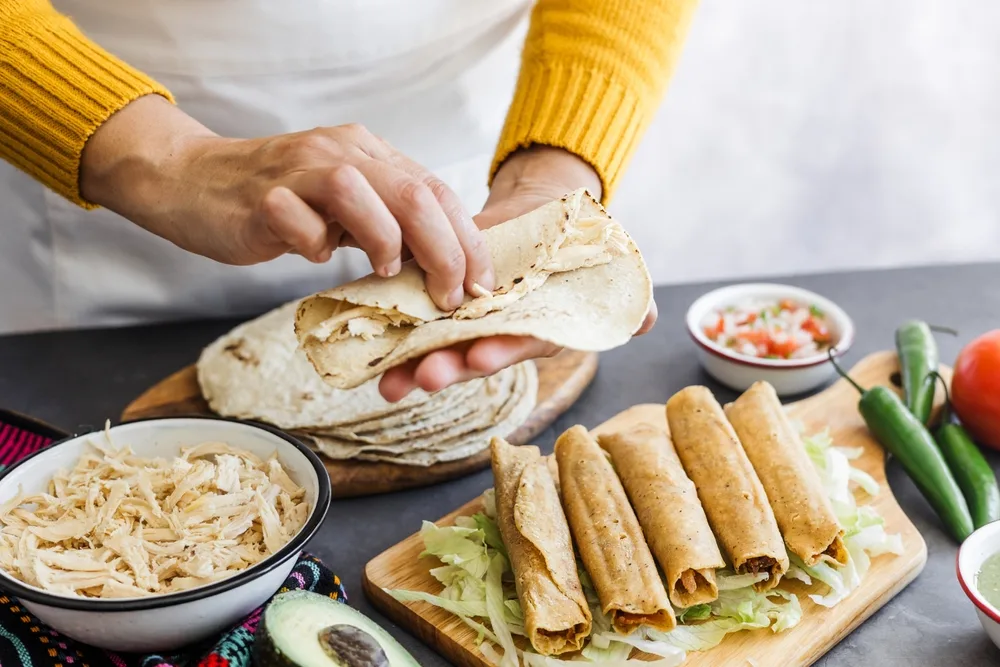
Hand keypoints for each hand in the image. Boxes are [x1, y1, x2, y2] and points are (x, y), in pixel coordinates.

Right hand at [80, 95, 492, 309]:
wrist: (193, 181)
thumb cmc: (278, 202)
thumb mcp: (344, 205)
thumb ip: (386, 222)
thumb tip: (440, 265)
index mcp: (368, 153)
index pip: (436, 190)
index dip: (466, 240)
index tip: (482, 283)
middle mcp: (340, 153)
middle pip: (413, 193)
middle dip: (445, 251)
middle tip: (451, 294)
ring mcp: (299, 171)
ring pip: (361, 195)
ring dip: (384, 242)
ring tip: (384, 271)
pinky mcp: (261, 198)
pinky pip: (297, 221)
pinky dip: (313, 245)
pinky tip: (311, 254)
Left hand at [379, 146, 656, 400]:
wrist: (541, 210)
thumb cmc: (580, 243)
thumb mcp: (610, 265)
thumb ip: (628, 297)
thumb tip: (650, 321)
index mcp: (536, 328)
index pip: (517, 345)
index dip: (498, 353)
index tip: (476, 357)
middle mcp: (499, 330)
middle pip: (468, 353)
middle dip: (444, 367)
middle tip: (419, 377)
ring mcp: (467, 315)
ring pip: (437, 341)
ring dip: (411, 360)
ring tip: (387, 377)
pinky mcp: (441, 291)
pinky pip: (415, 305)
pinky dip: (392, 316)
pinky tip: (368, 327)